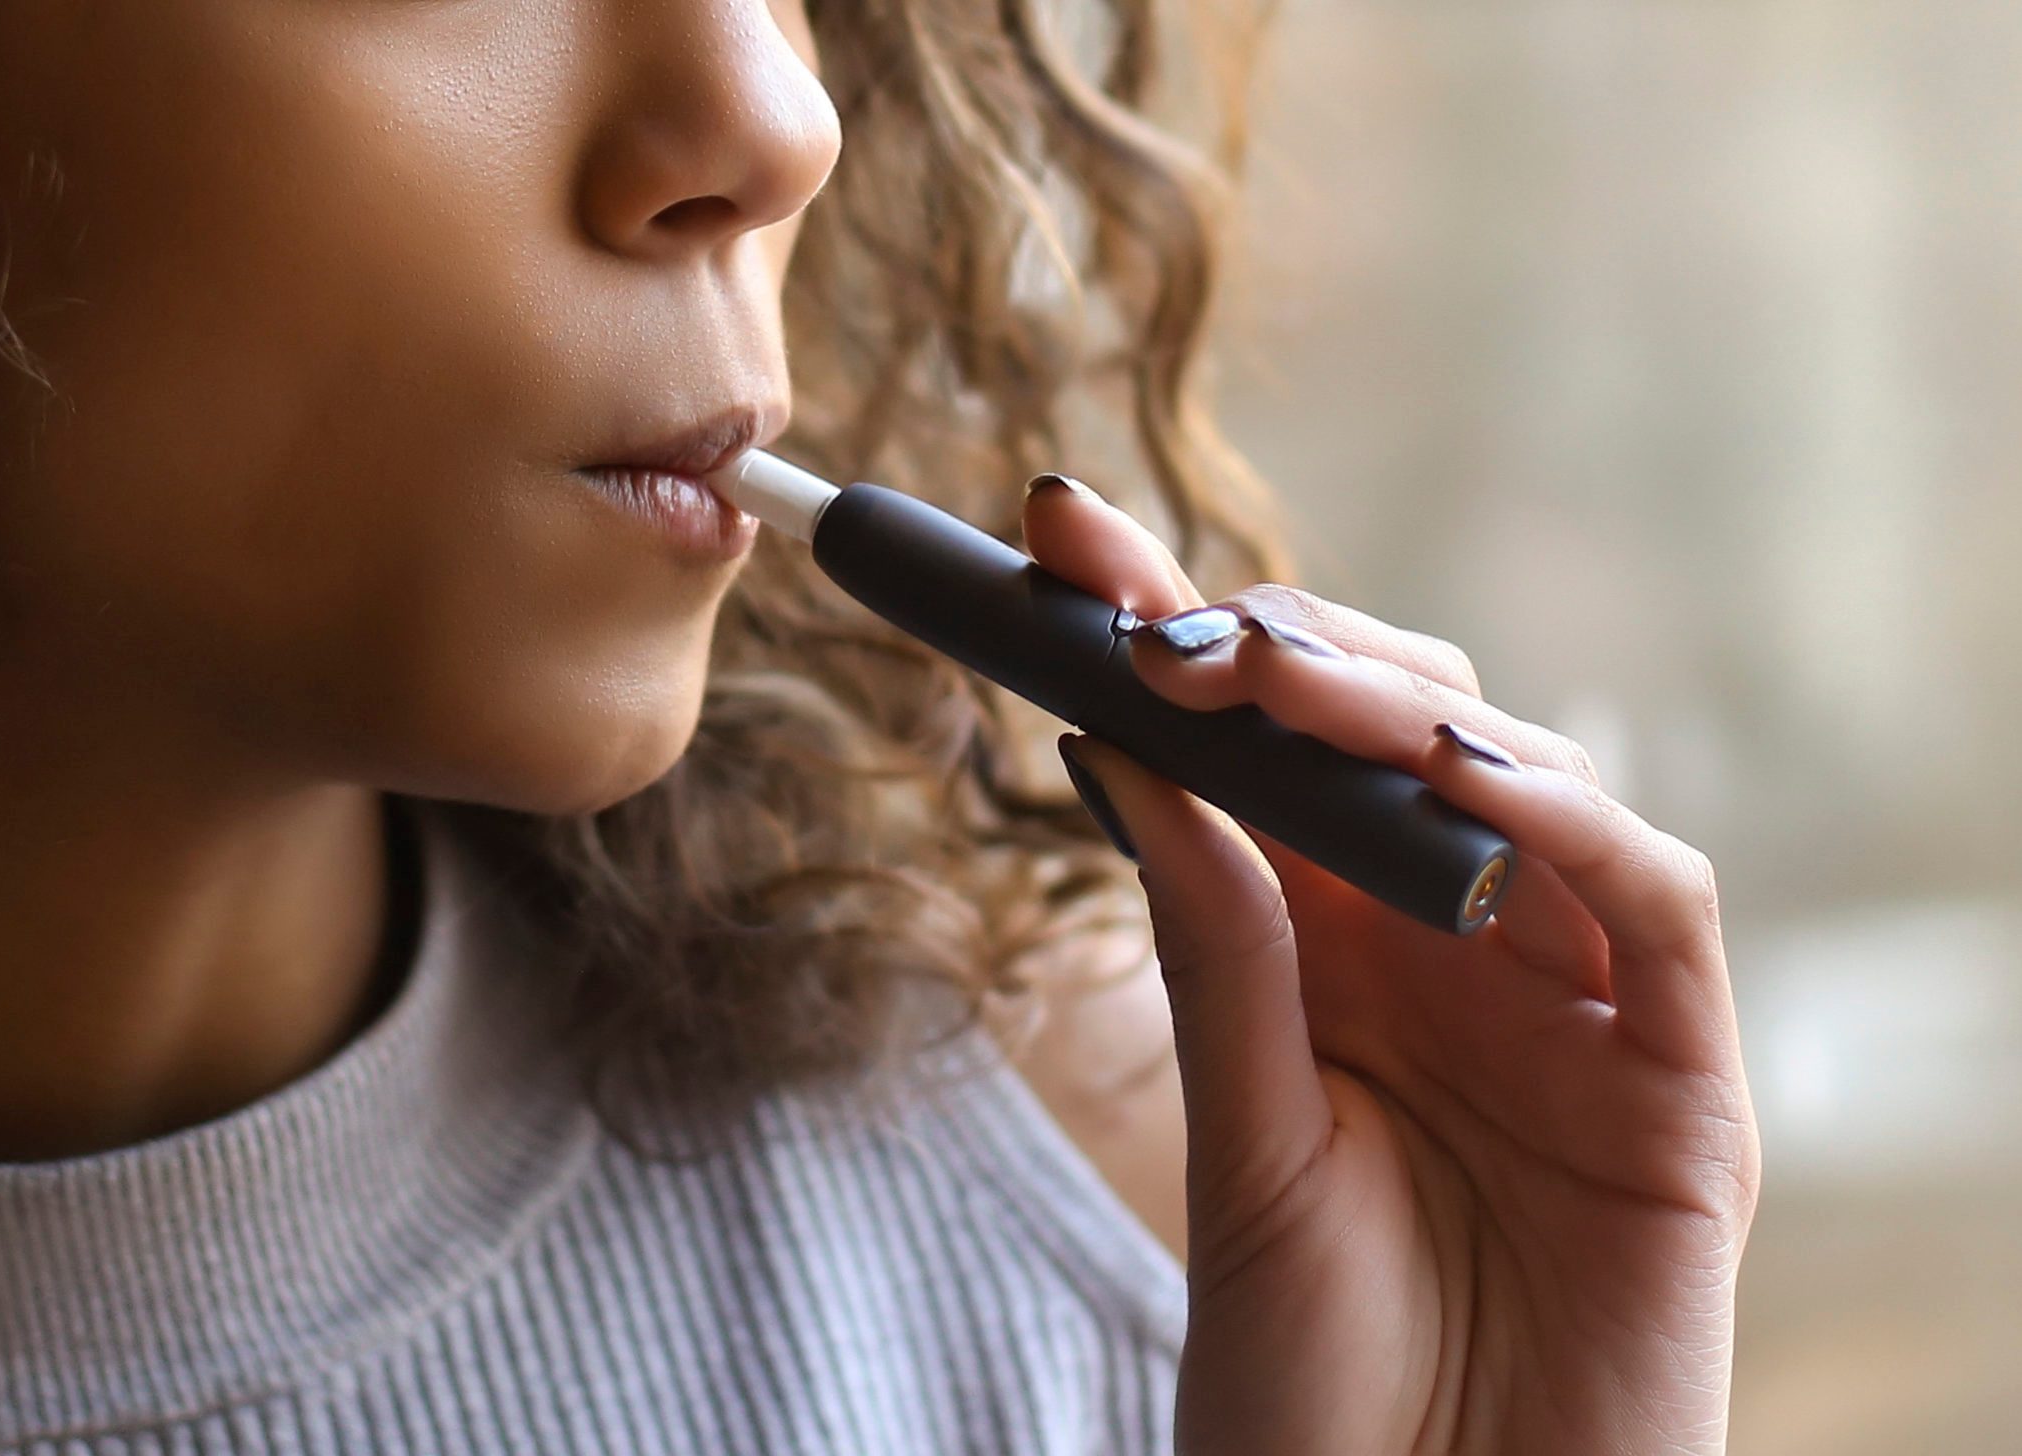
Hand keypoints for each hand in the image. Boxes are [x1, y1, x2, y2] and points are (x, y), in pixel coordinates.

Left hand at [1021, 473, 1760, 1454]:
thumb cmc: (1318, 1382)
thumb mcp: (1243, 1137)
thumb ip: (1213, 942)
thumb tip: (1112, 738)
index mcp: (1338, 953)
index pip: (1263, 750)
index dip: (1174, 631)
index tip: (1062, 533)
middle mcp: (1460, 949)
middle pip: (1391, 731)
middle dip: (1277, 648)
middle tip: (1151, 610)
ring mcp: (1575, 1003)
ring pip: (1521, 779)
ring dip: (1395, 705)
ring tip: (1267, 673)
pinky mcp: (1682, 1083)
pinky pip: (1656, 906)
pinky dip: (1573, 822)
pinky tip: (1462, 774)